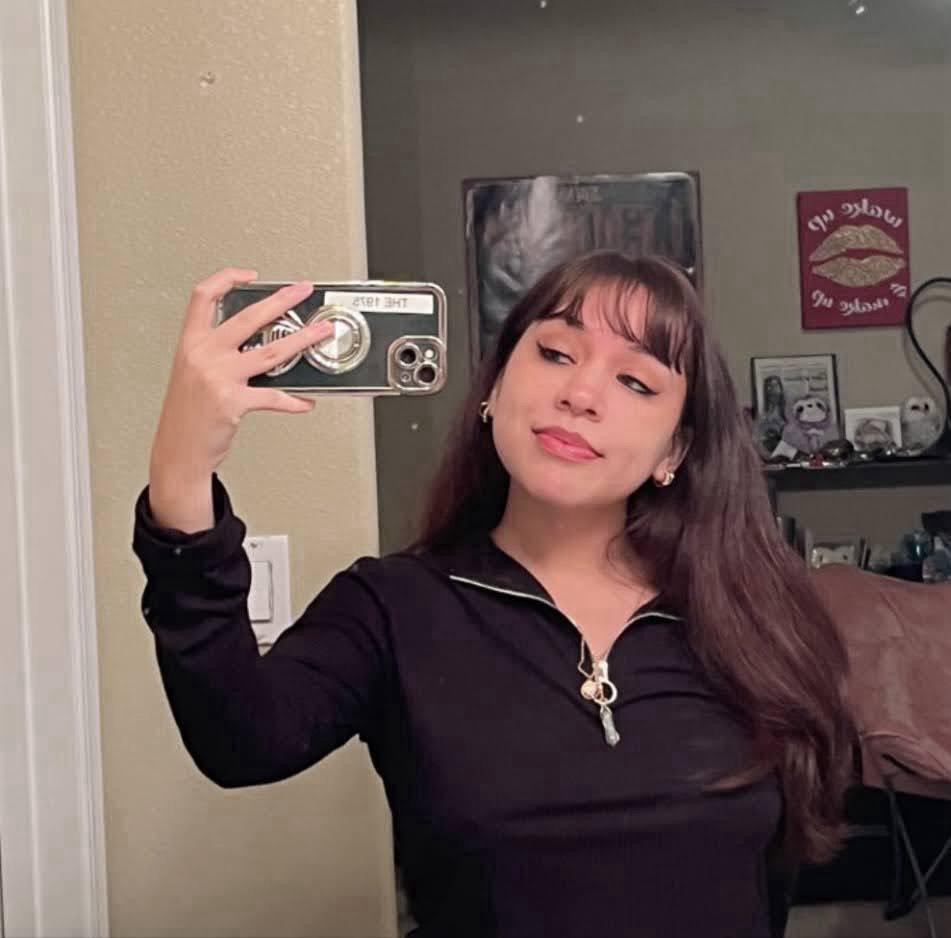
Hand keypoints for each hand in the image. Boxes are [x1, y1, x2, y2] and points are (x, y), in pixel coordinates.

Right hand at [148, 268, 332, 526]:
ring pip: (271, 351)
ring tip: (321, 332)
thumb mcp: (192, 374)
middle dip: (281, 300)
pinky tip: (306, 402)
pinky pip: (273, 397)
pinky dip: (293, 401)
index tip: (250, 276)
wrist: (177, 450)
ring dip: (302, 340)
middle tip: (302, 291)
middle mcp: (203, 355)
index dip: (226, 279)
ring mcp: (218, 377)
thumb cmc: (187, 415)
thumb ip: (217, 353)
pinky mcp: (233, 402)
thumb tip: (258, 344)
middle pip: (248, 317)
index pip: (203, 297)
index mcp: (191, 343)